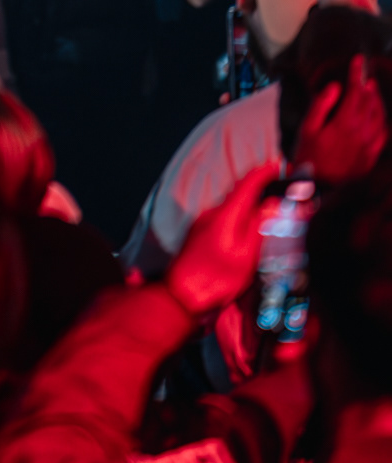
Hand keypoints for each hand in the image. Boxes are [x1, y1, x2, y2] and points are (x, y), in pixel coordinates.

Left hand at [166, 163, 278, 319]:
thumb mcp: (246, 257)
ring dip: (251, 204)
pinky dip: (241, 216)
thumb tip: (273, 203)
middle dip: (261, 187)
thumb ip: (259, 228)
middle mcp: (212, 213)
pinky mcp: (200, 233)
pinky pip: (226, 217)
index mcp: (225, 215)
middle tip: (282, 189)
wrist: (181, 297)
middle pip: (240, 193)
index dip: (265, 172)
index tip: (280, 164)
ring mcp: (204, 222)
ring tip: (271, 211)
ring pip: (233, 206)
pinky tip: (250, 228)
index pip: (247, 184)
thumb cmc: (215, 280)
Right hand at [293, 52, 388, 186]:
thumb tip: (335, 87)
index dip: (357, 74)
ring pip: (379, 117)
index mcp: (345, 123)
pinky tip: (379, 117)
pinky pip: (382, 134)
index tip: (357, 60)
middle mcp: (361, 133)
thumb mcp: (307, 128)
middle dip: (367, 86)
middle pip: (370, 103)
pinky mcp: (371, 157)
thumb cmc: (308, 156)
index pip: (356, 92)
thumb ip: (321, 105)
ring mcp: (368, 146)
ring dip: (377, 101)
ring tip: (371, 90)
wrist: (316, 189)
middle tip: (363, 75)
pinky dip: (382, 121)